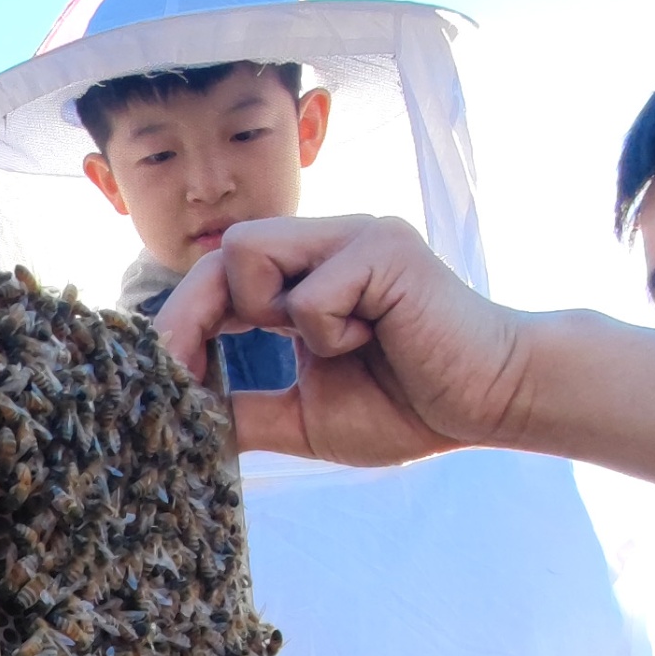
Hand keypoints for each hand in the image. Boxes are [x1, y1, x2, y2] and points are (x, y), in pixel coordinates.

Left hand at [155, 215, 544, 465]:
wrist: (492, 402)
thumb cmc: (411, 406)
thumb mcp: (305, 417)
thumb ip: (247, 410)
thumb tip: (182, 420)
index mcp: (307, 275)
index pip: (218, 277)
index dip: (181, 324)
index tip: (162, 378)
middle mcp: (326, 243)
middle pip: (222, 251)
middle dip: (190, 317)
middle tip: (178, 375)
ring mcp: (354, 236)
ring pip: (250, 249)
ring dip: (269, 313)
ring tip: (328, 347)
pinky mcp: (382, 248)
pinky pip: (308, 291)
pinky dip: (326, 331)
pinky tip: (372, 341)